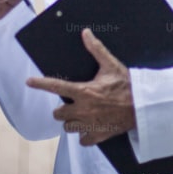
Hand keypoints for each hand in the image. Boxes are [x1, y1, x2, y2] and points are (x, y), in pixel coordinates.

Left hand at [26, 29, 135, 145]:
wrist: (143, 106)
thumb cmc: (127, 84)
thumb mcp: (111, 65)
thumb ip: (96, 49)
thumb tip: (86, 33)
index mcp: (83, 91)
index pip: (56, 86)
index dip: (40, 84)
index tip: (29, 82)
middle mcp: (82, 109)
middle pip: (58, 113)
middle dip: (63, 109)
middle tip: (72, 104)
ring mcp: (89, 124)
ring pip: (68, 127)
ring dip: (72, 122)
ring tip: (81, 116)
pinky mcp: (98, 135)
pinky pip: (83, 140)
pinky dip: (85, 135)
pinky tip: (90, 128)